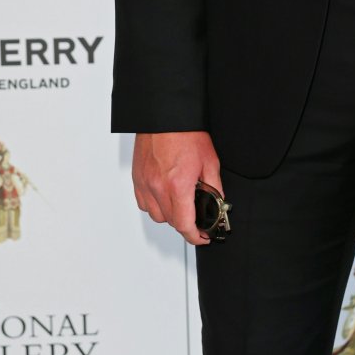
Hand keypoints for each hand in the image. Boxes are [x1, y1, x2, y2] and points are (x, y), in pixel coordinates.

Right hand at [132, 130, 221, 245]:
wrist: (165, 117)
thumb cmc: (185, 134)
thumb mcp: (209, 161)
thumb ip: (214, 187)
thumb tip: (217, 202)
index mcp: (177, 185)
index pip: (184, 224)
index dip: (195, 236)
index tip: (202, 237)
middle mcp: (158, 187)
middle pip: (171, 222)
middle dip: (185, 224)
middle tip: (196, 217)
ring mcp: (145, 183)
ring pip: (156, 215)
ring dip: (169, 215)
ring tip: (179, 204)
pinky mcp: (137, 178)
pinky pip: (143, 203)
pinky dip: (154, 205)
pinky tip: (164, 197)